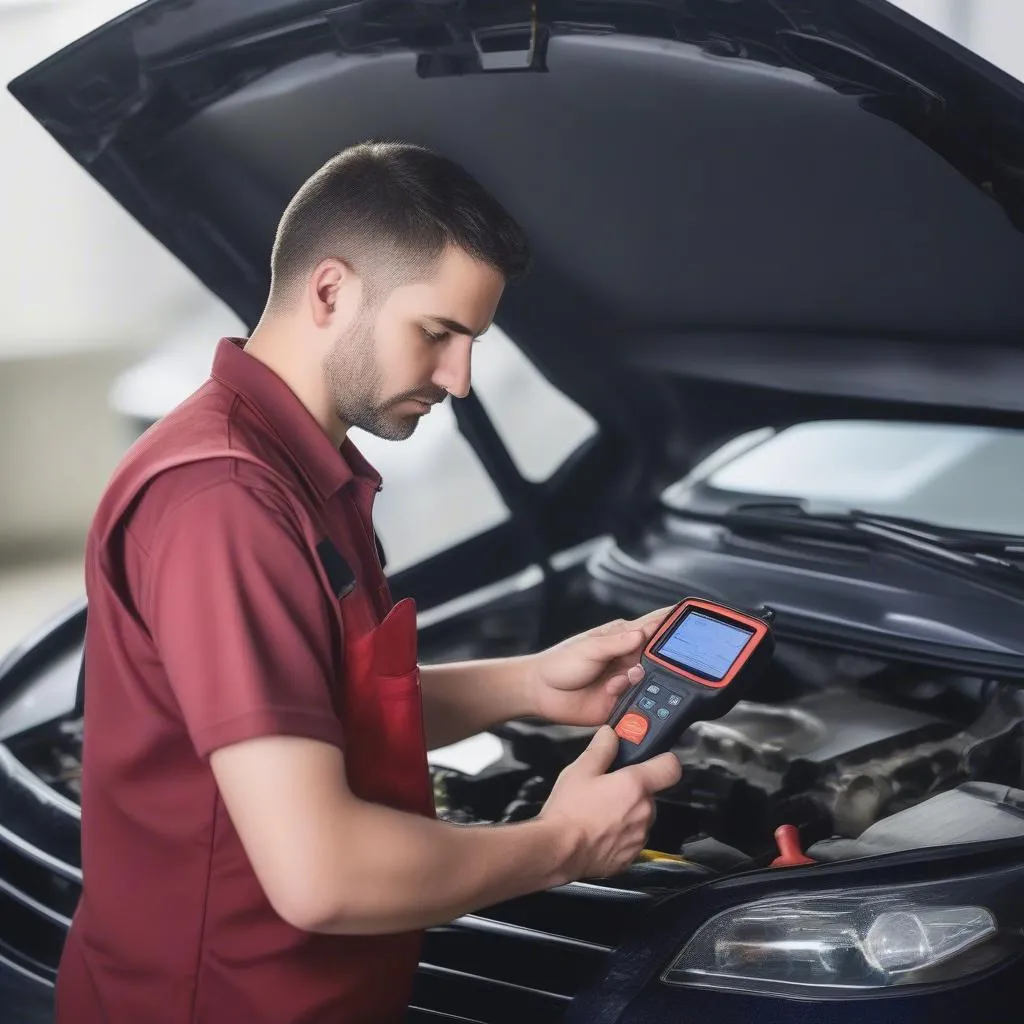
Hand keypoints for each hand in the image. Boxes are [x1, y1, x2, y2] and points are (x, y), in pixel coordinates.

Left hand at [525, 606, 672, 726]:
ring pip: (654, 680)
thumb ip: (616, 642)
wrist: (542, 693)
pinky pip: (642, 702)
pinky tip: (613, 693)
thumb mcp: (588, 648)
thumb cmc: (560, 663)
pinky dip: (633, 698)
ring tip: (619, 681)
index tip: (691, 621)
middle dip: (659, 661)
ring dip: (640, 681)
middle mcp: (629, 657)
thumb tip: (643, 633)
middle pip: (660, 656)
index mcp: (623, 636)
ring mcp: (627, 680)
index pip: (654, 625)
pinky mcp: (623, 702)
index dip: (673, 622)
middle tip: (640, 664)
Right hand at [539, 726, 682, 879]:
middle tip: (607, 788)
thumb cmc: (569, 812)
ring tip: (598, 811)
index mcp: (635, 786)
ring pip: (640, 816)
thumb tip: (610, 735)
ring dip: (627, 813)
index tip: (654, 758)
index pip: (671, 767)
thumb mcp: (580, 770)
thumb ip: (601, 749)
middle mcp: (643, 812)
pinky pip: (632, 838)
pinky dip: (620, 834)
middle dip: (633, 789)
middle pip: (650, 793)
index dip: (664, 759)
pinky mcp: (630, 856)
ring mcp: (639, 836)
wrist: (558, 851)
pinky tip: (598, 830)